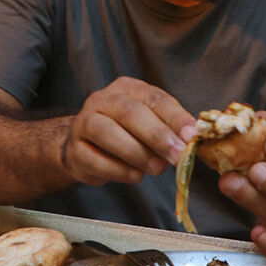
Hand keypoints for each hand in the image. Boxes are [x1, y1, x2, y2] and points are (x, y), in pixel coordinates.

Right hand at [61, 77, 196, 185]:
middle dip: (157, 136)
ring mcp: (84, 123)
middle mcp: (103, 100)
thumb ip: (170, 130)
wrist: (86, 149)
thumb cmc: (127, 134)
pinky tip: (135, 176)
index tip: (191, 136)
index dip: (175, 117)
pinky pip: (95, 159)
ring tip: (156, 169)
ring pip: (107, 132)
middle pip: (130, 112)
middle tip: (177, 156)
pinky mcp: (74, 150)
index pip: (155, 98)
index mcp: (128, 89)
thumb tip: (191, 141)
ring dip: (137, 153)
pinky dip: (119, 170)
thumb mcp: (151, 125)